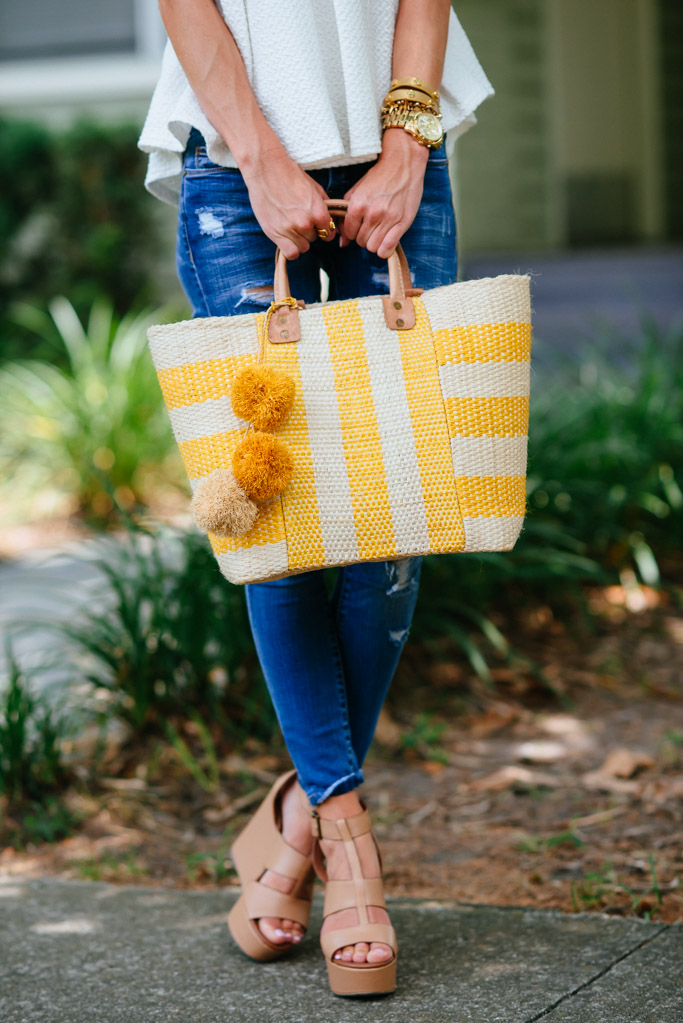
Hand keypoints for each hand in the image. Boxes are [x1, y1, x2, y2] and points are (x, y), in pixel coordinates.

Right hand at [241, 146, 334, 259]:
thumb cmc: (290, 175)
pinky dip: (291, 249)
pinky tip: (287, 239)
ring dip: (299, 239)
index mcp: (318, 212)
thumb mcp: (314, 187)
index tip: (317, 225)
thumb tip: (330, 220)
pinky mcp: (275, 233)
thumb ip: (324, 206)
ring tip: (291, 226)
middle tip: (299, 219)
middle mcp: (305, 223)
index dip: (323, 229)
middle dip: (309, 231)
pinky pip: (291, 253)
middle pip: (314, 239)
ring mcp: (289, 229)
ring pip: (303, 247)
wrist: (266, 169)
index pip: (329, 233)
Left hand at [340, 129, 429, 259]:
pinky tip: (386, 241)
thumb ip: (346, 215)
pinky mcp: (402, 223)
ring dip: (375, 243)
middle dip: (364, 237)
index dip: (353, 231)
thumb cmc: (379, 177)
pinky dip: (385, 250)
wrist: (403, 164)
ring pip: (373, 248)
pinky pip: (387, 249)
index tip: (359, 226)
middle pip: (361, 242)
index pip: (349, 233)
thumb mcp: (357, 191)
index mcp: (357, 205)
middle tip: (371, 227)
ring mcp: (387, 220)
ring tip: (379, 232)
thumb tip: (342, 242)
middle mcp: (371, 214)